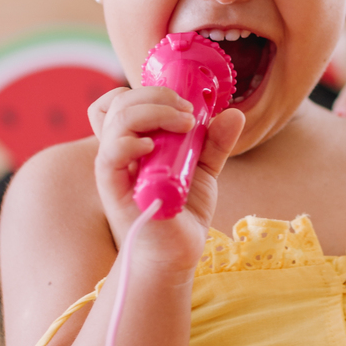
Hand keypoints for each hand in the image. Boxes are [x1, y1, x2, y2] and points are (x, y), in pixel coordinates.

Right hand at [87, 84, 244, 270]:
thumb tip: (235, 113)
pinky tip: (153, 148)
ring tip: (184, 125)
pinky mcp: (114, 189)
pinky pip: (110, 155)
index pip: (121, 100)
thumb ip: (215, 142)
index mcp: (135, 140)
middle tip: (189, 111)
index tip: (184, 103)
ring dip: (153, 111)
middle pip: (119, 101)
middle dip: (156, 95)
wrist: (176, 253)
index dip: (147, 92)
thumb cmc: (183, 211)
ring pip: (115, 119)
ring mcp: (115, 168)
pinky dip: (131, 142)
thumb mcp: (204, 170)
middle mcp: (119, 150)